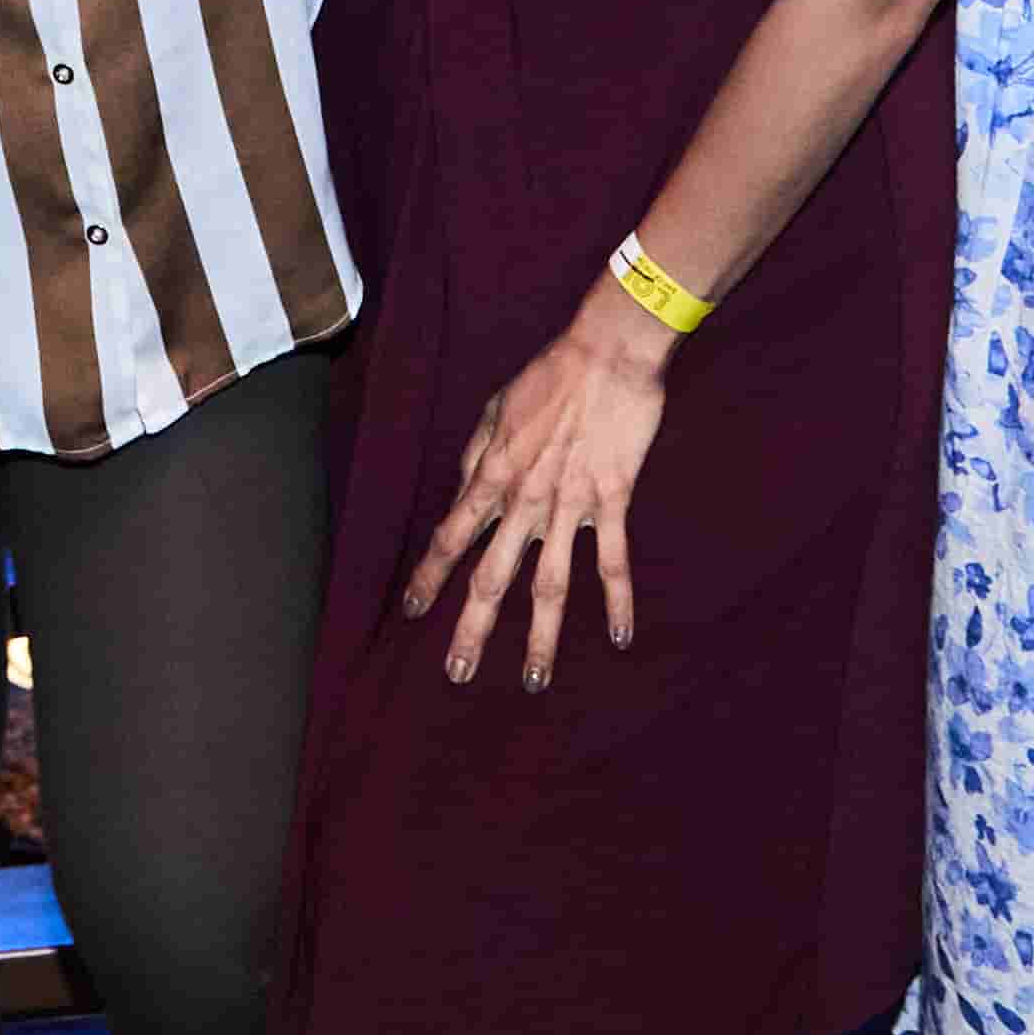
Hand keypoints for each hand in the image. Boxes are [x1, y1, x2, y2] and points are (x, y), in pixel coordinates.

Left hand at [405, 294, 670, 690]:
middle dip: (471, 628)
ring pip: (550, 585)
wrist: (606, 355)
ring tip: (532, 679)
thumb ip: (475, 454)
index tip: (412, 610)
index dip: (429, 576)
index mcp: (492, 475)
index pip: (451, 537)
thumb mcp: (495, 408)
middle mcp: (524, 500)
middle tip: (457, 673)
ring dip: (540, 638)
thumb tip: (463, 491)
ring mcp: (569, 506)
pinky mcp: (611, 501)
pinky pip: (613, 561)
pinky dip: (617, 602)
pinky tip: (620, 637)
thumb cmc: (549, 376)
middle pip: (492, 577)